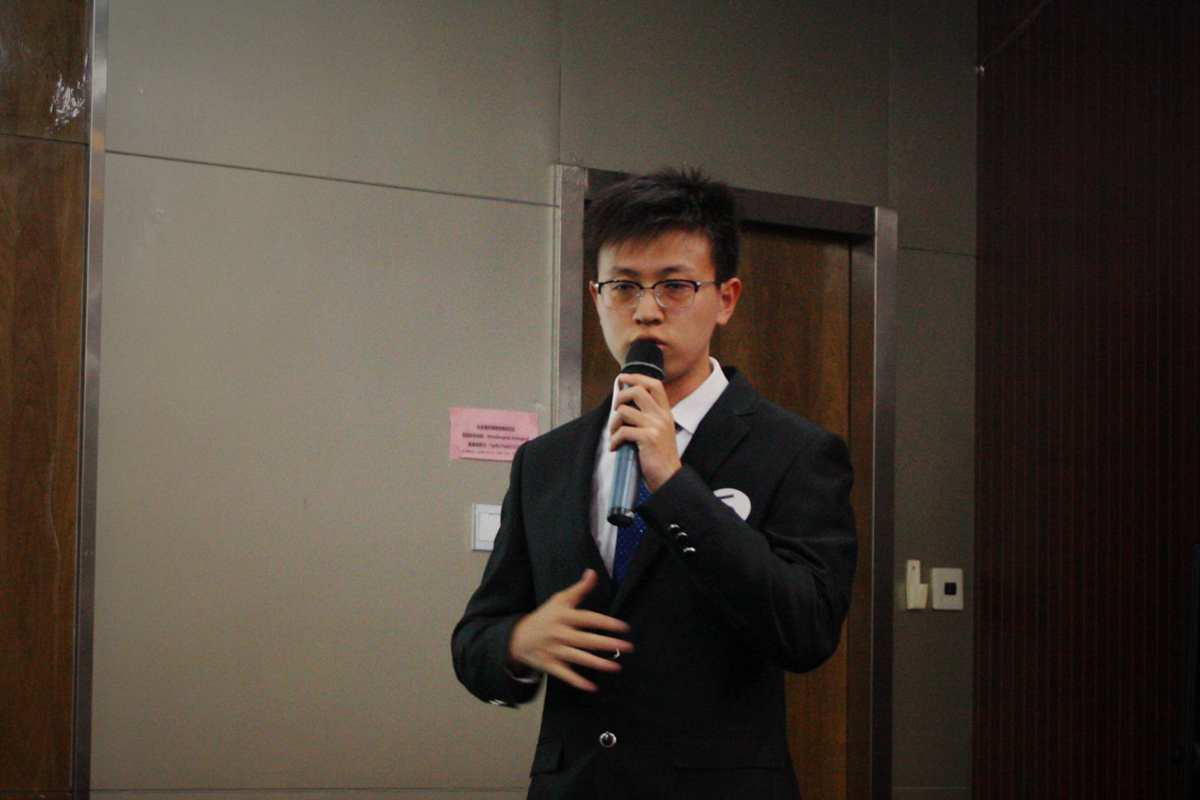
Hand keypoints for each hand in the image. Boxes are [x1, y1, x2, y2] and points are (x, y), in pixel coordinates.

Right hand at [507, 569, 632, 691]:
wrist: (518, 637)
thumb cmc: (545, 616)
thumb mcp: (559, 600)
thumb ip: (579, 589)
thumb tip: (592, 572)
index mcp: (563, 616)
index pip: (588, 619)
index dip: (606, 623)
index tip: (623, 627)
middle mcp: (559, 633)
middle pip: (586, 640)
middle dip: (607, 644)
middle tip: (628, 647)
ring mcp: (554, 650)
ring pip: (578, 658)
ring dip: (597, 663)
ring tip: (616, 667)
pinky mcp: (550, 665)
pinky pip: (565, 675)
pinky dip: (577, 682)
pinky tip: (592, 687)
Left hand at [609, 372, 681, 490]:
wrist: (669, 477)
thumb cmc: (659, 456)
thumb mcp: (659, 431)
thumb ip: (649, 417)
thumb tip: (625, 405)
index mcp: (666, 412)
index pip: (654, 384)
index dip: (637, 377)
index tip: (623, 378)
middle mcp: (662, 416)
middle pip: (637, 391)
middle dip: (620, 396)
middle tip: (616, 409)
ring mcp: (656, 426)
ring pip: (624, 410)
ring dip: (613, 423)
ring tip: (614, 434)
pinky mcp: (648, 438)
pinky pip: (622, 431)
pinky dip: (614, 440)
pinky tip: (615, 447)